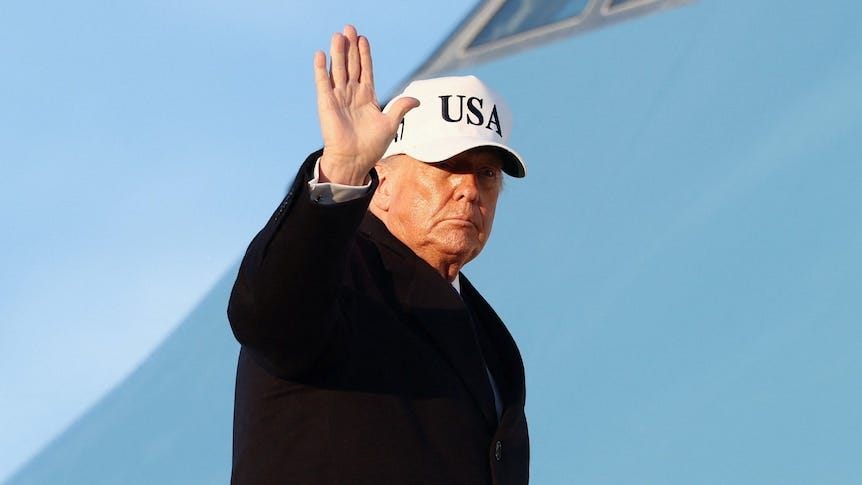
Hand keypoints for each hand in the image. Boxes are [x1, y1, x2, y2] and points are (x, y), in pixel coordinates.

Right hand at [313, 25, 418, 185]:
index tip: (363, 39)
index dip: (364, 54)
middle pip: (351, 65)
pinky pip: (323, 83)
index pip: (365, 70)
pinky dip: (321, 69)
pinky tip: (321, 55)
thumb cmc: (371, 146)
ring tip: (339, 35)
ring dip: (338, 52)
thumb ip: (400, 108)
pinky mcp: (326, 104)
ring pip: (338, 70)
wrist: (354, 160)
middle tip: (349, 28)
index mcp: (367, 97)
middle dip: (350, 47)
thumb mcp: (390, 124)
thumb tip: (416, 99)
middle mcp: (351, 94)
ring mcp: (338, 98)